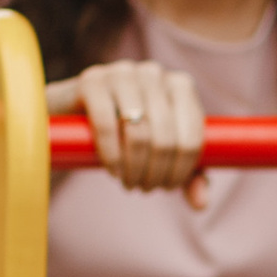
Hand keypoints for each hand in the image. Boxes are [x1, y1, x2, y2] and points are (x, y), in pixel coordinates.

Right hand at [48, 59, 210, 200]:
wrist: (75, 114)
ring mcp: (123, 73)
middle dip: (156, 173)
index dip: (182, 171)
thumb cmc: (128, 133)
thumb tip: (201, 203)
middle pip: (166, 137)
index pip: (193, 137)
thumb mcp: (163, 154)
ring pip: (139, 131)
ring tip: (129, 184)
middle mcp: (155, 73)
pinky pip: (107, 123)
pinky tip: (113, 171)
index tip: (167, 187)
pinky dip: (111, 155)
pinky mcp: (92, 80)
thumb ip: (189, 176)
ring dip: (135, 169)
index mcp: (181, 86)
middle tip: (145, 189)